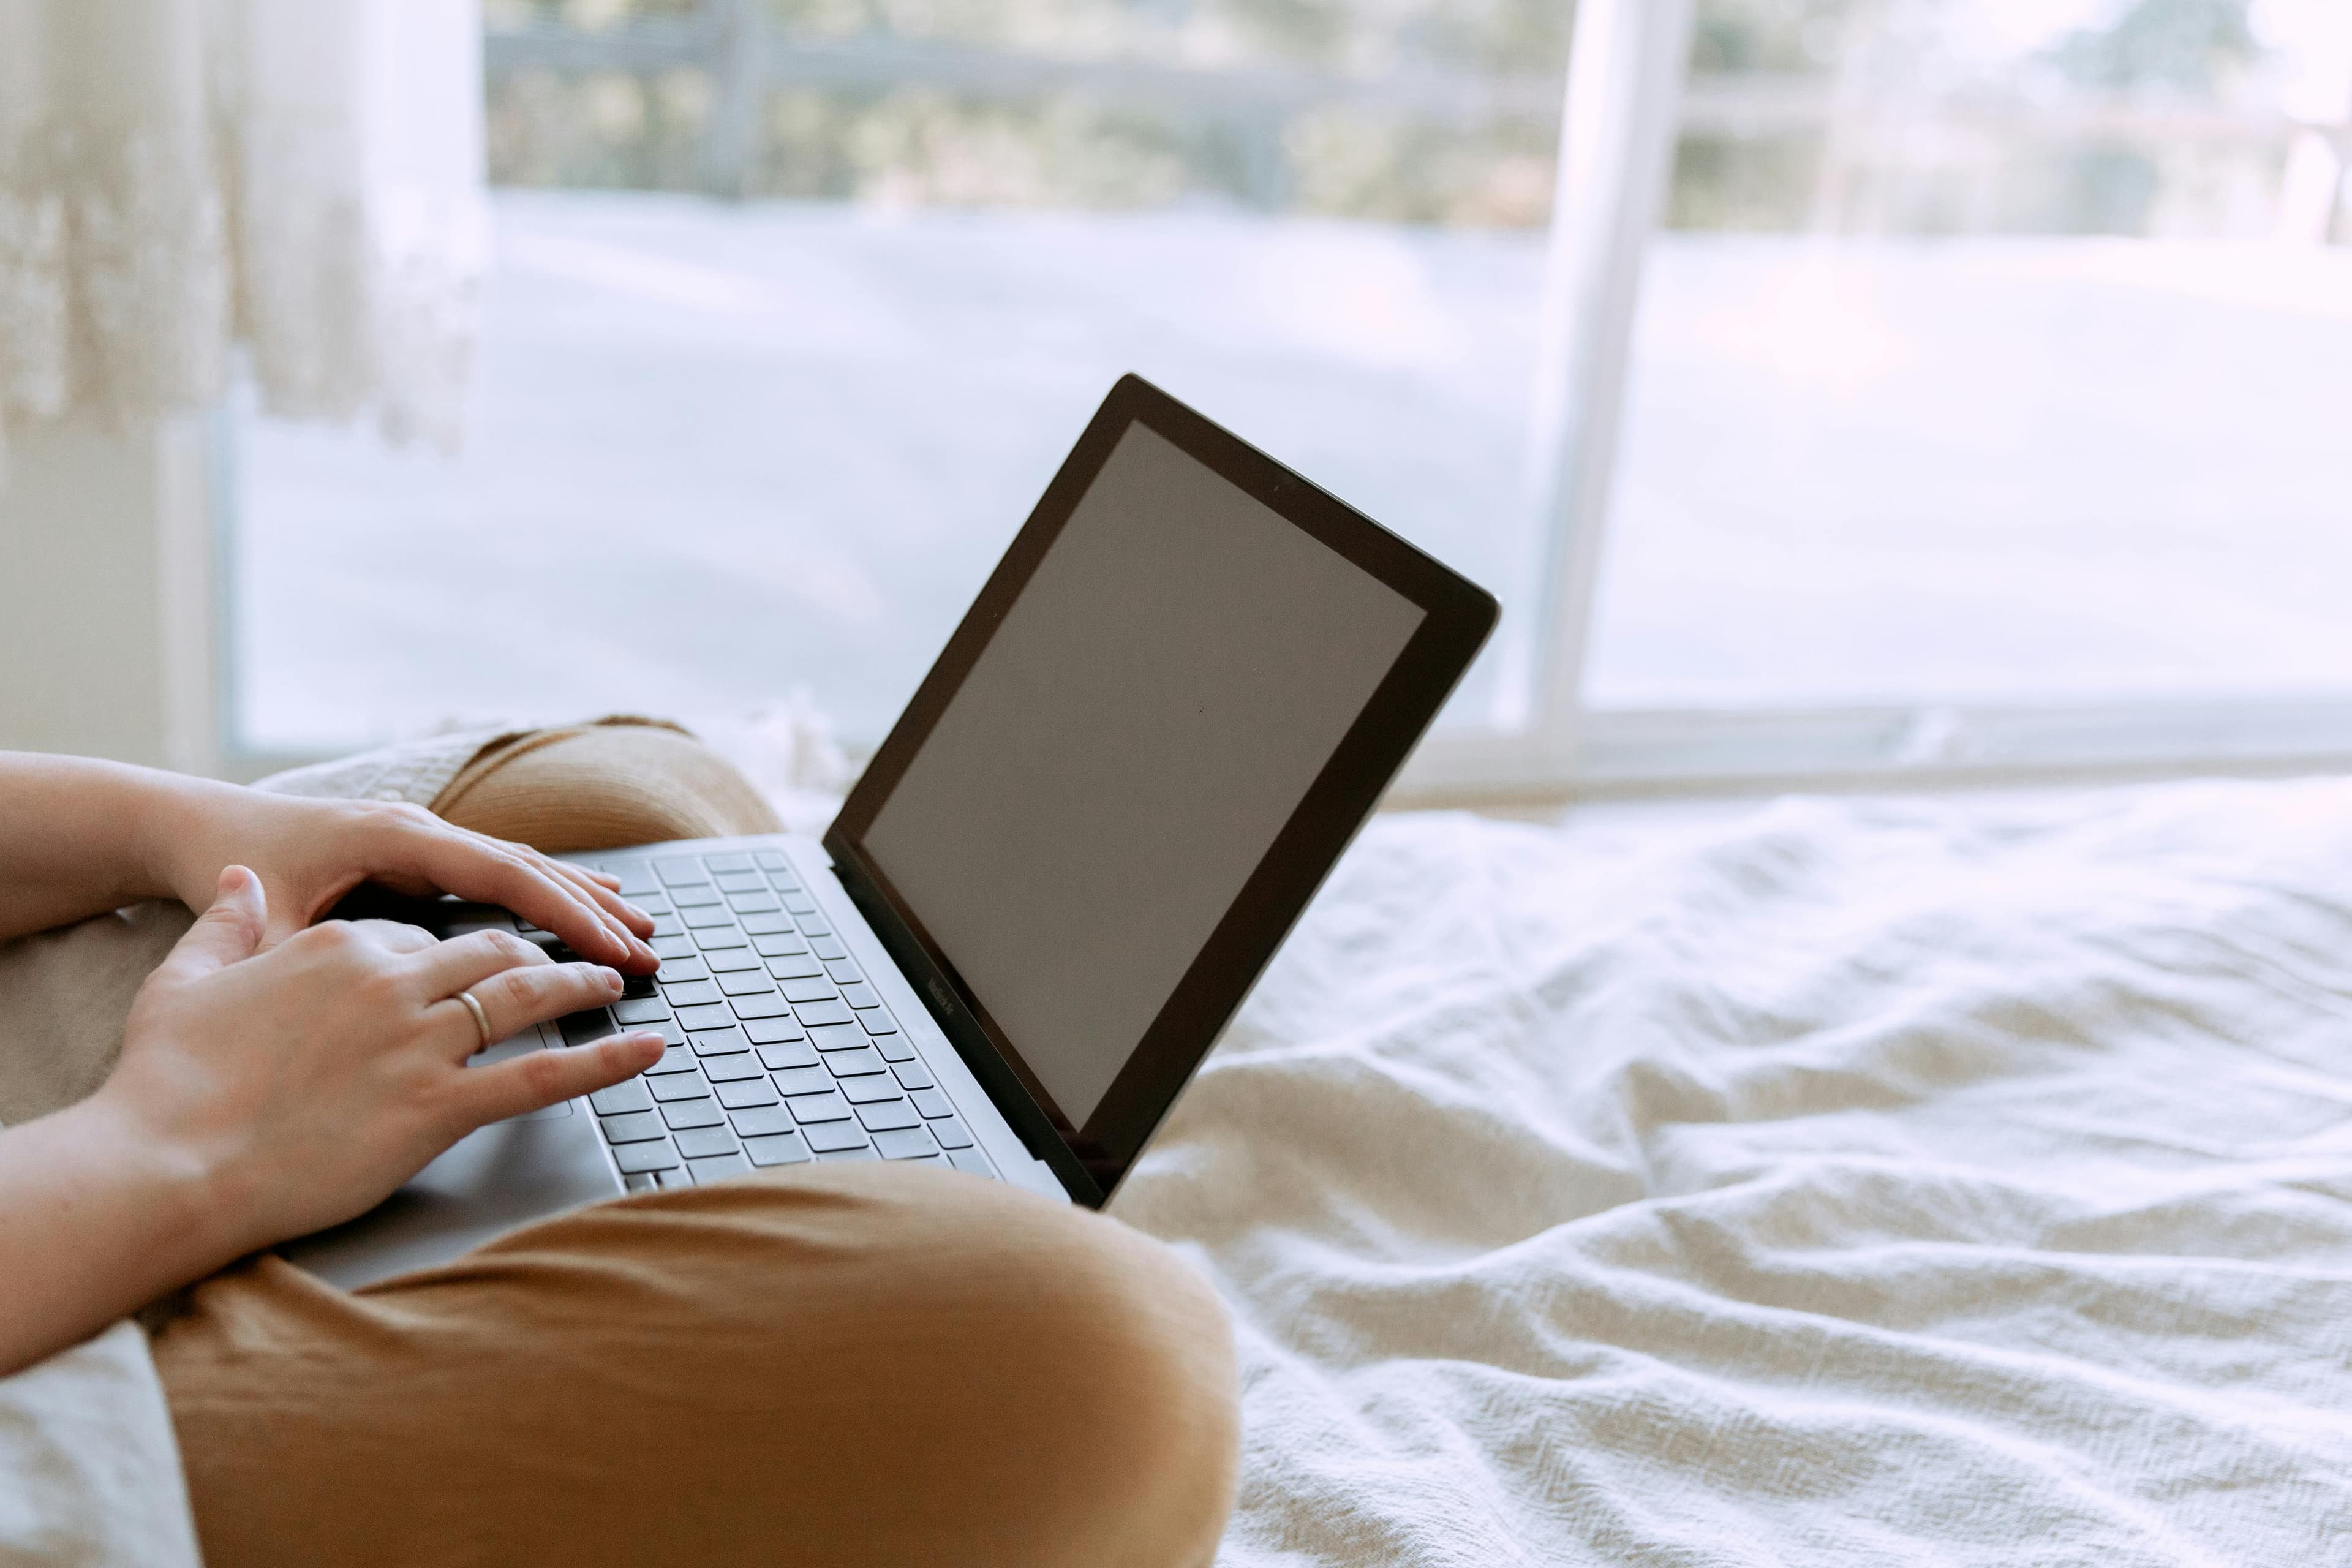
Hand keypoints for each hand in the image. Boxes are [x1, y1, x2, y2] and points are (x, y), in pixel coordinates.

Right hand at [95, 867, 665, 1268]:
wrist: (166, 1162)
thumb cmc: (165, 1083)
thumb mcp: (185, 981)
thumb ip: (225, 925)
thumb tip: (239, 883)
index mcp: (337, 949)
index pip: (415, 935)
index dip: (445, 950)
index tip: (470, 959)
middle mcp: (388, 983)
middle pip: (487, 952)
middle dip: (537, 951)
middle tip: (574, 958)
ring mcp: (418, 1043)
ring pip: (526, 996)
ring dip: (582, 982)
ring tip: (617, 978)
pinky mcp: (437, 1106)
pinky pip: (542, 1076)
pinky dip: (603, 1062)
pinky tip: (646, 1051)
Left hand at [150, 783, 656, 971]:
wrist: (195, 825)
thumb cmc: (226, 867)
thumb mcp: (263, 920)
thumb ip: (315, 948)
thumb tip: (361, 982)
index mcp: (395, 837)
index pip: (504, 874)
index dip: (564, 912)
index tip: (612, 947)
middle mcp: (421, 827)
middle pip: (529, 865)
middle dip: (593, 908)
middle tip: (649, 947)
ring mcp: (424, 835)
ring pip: (522, 863)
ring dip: (581, 895)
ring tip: (638, 925)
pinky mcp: (418, 852)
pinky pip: (500, 870)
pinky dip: (547, 888)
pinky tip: (583, 902)